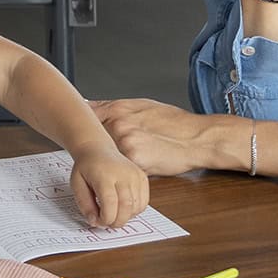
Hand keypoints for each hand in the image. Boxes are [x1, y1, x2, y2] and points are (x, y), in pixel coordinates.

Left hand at [69, 145, 149, 228]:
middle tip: (107, 222)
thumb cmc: (86, 167)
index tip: (98, 221)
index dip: (105, 219)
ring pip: (136, 207)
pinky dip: (134, 210)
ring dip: (125, 217)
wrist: (98, 149)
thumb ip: (84, 204)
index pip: (110, 204)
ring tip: (113, 213)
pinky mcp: (143, 177)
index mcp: (105, 175)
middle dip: (116, 222)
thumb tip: (94, 221)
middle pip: (126, 207)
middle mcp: (123, 174)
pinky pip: (143, 202)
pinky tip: (123, 208)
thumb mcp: (77, 184)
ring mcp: (135, 175)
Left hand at [92, 98, 224, 176]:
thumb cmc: (176, 123)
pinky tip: (131, 169)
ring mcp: (125, 143)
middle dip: (95, 146)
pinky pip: (121, 168)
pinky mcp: (135, 161)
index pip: (86, 115)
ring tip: (126, 162)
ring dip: (108, 160)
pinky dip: (123, 170)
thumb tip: (94, 107)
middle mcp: (119, 124)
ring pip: (106, 155)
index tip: (77, 129)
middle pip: (92, 138)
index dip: (81, 124)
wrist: (199, 138)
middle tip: (99, 152)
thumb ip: (118, 108)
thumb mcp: (145, 106)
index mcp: (119, 109)